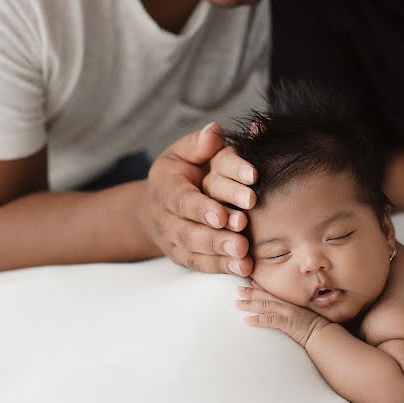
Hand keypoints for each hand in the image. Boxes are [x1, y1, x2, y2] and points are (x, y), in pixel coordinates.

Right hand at [141, 122, 256, 275]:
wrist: (159, 202)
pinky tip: (243, 270)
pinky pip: (201, 265)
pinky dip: (222, 268)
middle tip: (241, 241)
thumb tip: (215, 132)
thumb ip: (201, 143)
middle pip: (188, 231)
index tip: (223, 215)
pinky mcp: (184, 256)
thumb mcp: (186, 150)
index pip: (182, 199)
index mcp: (165, 185)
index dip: (201, 208)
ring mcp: (173, 239)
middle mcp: (165, 216)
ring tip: (244, 259)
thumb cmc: (183, 169)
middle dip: (215, 237)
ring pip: (194, 251)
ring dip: (220, 256)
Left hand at [236, 283, 331, 347]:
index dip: (261, 287)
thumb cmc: (317, 327)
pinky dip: (257, 320)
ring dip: (249, 304)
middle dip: (250, 292)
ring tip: (237, 303)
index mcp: (291, 302)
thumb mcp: (306, 316)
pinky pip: (269, 320)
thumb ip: (298, 312)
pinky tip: (246, 321)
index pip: (274, 292)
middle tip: (237, 289)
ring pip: (264, 305)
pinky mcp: (286, 323)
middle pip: (266, 296)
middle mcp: (288, 305)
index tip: (250, 283)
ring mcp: (287, 313)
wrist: (323, 334)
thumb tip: (292, 315)